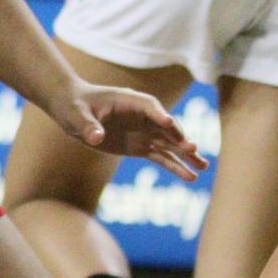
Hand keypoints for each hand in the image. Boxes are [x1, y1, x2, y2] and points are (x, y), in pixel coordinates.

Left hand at [55, 80, 208, 180]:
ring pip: (170, 144)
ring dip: (186, 155)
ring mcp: (144, 132)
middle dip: (180, 138)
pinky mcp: (140, 146)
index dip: (160, 115)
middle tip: (193, 149)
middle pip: (166, 127)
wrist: (73, 110)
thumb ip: (88, 125)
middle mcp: (143, 116)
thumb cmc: (75, 106)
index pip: (150, 107)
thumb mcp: (77, 115)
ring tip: (203, 167)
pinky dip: (175, 166)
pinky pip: (161, 157)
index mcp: (130, 101)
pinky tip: (190, 177)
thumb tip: (96, 138)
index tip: (170, 124)